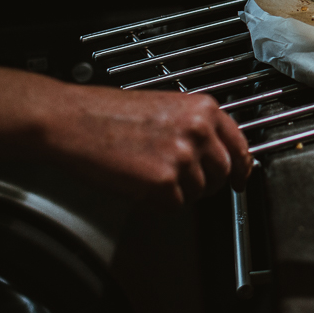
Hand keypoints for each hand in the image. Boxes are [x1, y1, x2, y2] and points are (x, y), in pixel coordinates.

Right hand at [0, 51, 251, 206]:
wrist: (72, 121)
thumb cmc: (106, 113)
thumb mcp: (163, 107)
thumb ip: (193, 126)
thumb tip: (213, 151)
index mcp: (202, 109)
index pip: (239, 145)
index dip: (241, 166)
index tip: (240, 177)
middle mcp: (198, 131)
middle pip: (223, 173)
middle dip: (206, 183)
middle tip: (180, 181)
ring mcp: (184, 157)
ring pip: (199, 192)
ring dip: (179, 192)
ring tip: (149, 174)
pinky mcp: (165, 182)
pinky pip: (175, 205)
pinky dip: (158, 202)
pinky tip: (138, 183)